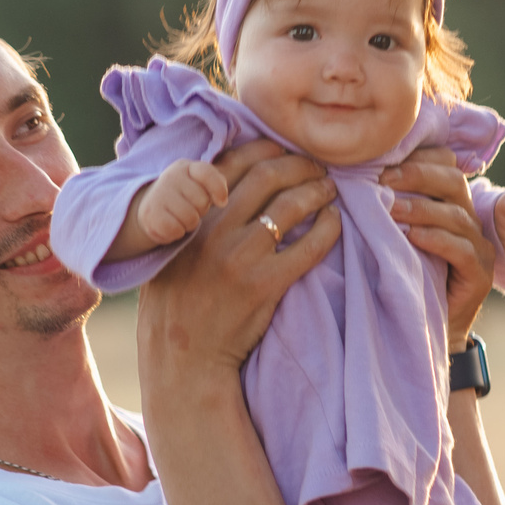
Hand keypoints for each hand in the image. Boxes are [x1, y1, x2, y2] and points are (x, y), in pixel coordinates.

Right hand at [132, 159, 229, 246]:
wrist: (151, 207)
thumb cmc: (184, 196)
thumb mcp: (200, 183)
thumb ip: (216, 184)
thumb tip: (222, 201)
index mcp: (185, 167)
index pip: (206, 173)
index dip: (218, 189)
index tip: (222, 202)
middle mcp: (170, 177)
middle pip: (202, 201)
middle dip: (200, 211)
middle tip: (189, 208)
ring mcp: (158, 194)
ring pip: (190, 218)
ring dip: (189, 224)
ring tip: (179, 217)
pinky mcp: (149, 214)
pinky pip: (175, 230)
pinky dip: (176, 233)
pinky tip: (170, 225)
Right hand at [138, 141, 340, 386]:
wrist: (183, 357)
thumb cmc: (174, 304)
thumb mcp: (169, 250)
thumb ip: (191, 215)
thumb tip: (220, 184)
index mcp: (191, 216)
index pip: (233, 163)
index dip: (265, 148)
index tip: (283, 148)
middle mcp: (215, 230)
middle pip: (268, 174)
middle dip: (299, 164)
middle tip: (316, 167)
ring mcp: (241, 257)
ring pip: (291, 204)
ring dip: (317, 190)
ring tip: (328, 189)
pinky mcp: (266, 284)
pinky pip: (309, 246)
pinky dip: (328, 228)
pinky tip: (335, 222)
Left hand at [380, 148, 498, 345]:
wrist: (424, 328)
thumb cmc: (405, 276)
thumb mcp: (396, 236)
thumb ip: (388, 206)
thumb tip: (353, 176)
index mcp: (451, 203)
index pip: (444, 165)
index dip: (416, 158)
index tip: (380, 159)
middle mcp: (469, 219)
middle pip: (452, 182)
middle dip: (416, 175)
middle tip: (382, 180)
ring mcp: (479, 247)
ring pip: (455, 216)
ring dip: (420, 209)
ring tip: (390, 209)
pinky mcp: (480, 274)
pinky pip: (462, 250)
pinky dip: (436, 240)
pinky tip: (413, 237)